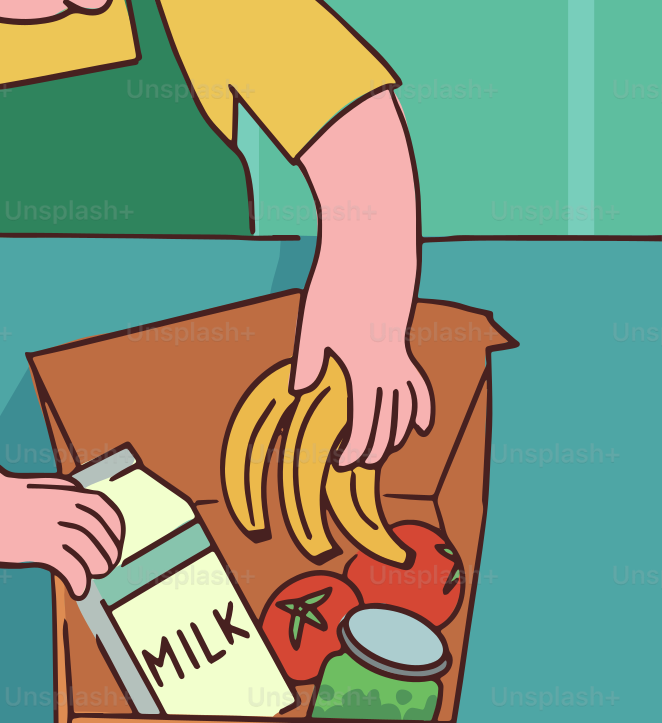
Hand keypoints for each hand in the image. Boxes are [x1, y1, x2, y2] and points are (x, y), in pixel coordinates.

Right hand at [0, 474, 123, 597]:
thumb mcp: (30, 488)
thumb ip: (55, 495)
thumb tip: (75, 505)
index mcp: (61, 490)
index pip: (103, 507)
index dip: (114, 528)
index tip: (114, 543)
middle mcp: (61, 505)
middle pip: (101, 531)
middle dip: (108, 551)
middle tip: (104, 565)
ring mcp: (50, 524)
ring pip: (92, 550)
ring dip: (98, 566)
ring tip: (91, 576)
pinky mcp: (38, 544)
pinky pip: (72, 567)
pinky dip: (81, 581)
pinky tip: (78, 590)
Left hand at [293, 276, 432, 467]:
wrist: (373, 255)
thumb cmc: (338, 287)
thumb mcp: (313, 324)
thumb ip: (308, 361)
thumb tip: (299, 392)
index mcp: (364, 369)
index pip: (365, 423)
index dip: (356, 449)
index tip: (342, 464)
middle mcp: (389, 370)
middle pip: (388, 422)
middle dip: (374, 449)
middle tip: (356, 466)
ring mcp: (400, 359)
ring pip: (405, 409)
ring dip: (395, 435)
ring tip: (381, 453)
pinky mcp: (403, 348)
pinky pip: (419, 386)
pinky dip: (422, 409)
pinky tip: (422, 429)